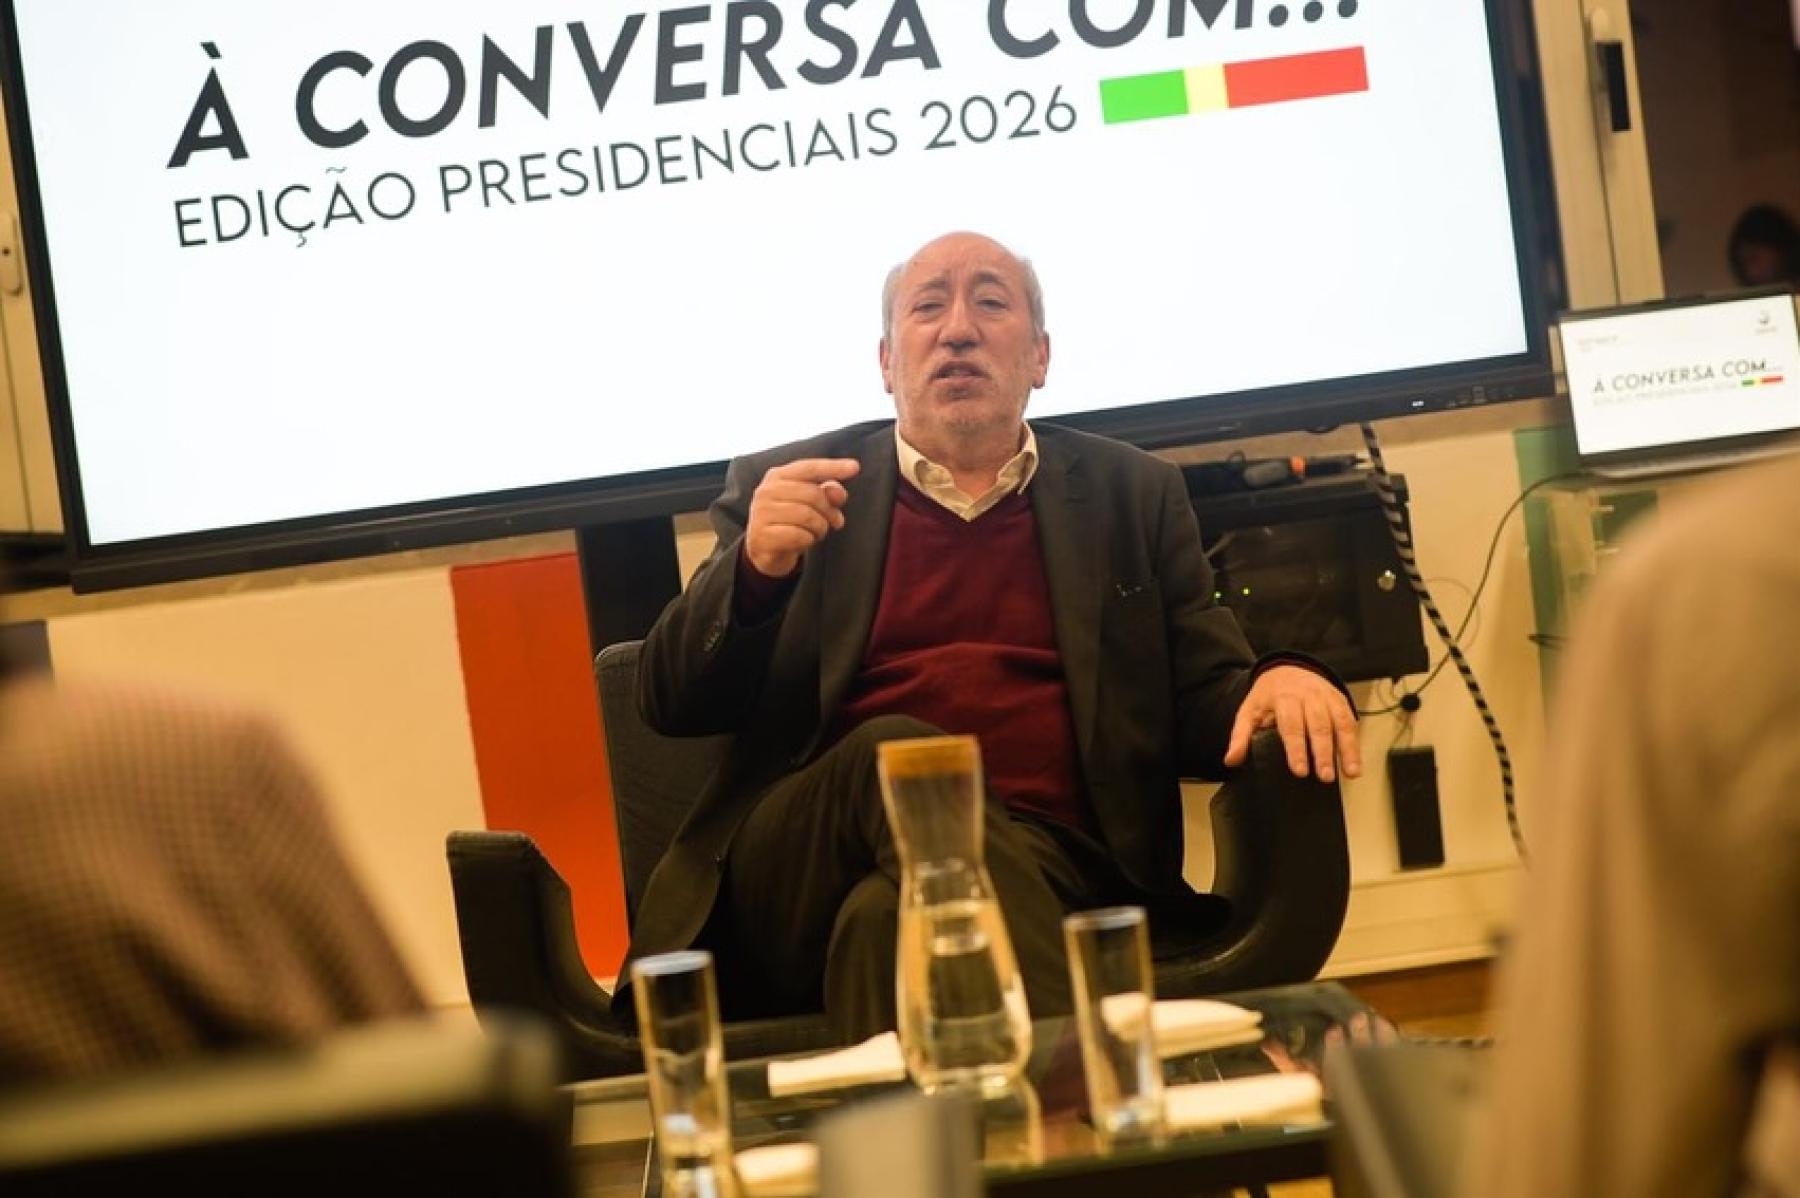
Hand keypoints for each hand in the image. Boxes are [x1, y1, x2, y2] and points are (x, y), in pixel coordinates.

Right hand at [744, 458, 860, 577]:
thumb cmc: (790, 520)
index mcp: (778, 476)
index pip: (809, 468)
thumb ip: (828, 493)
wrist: (764, 549)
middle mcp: (766, 491)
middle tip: (835, 522)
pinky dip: (808, 540)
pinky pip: (798, 536)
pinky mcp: (762, 536)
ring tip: (817, 532)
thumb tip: (838, 491)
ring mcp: (761, 513)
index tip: (855, 468)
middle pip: (813, 494)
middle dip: (830, 511)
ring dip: (820, 528)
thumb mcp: (811, 504)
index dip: (832, 467)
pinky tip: (803, 541)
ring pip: (807, 516)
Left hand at [1222, 664, 1361, 782]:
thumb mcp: (1249, 712)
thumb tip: (1231, 760)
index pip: (1291, 725)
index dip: (1296, 749)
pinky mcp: (1341, 701)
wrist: (1288, 669)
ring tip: (1351, 774)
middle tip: (1325, 777)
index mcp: (1284, 698)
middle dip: (1323, 753)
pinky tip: (1356, 765)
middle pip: (1318, 726)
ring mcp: (1327, 697)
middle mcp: (1309, 696)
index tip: (1299, 771)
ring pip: (1340, 723)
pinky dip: (1354, 744)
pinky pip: (1350, 722)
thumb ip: (1240, 736)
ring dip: (1347, 749)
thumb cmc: (1269, 697)